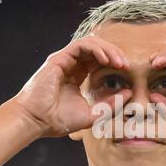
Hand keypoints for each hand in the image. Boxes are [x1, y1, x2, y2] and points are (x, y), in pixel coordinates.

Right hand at [13, 35, 130, 137]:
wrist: (36, 122)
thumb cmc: (58, 120)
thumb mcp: (93, 113)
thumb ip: (110, 104)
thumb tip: (129, 93)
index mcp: (77, 76)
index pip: (98, 60)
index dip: (113, 62)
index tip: (126, 70)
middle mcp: (70, 65)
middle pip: (96, 49)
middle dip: (113, 53)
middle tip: (126, 64)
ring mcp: (64, 60)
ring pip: (90, 43)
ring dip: (107, 49)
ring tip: (118, 61)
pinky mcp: (58, 59)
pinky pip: (80, 45)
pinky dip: (96, 49)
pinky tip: (106, 59)